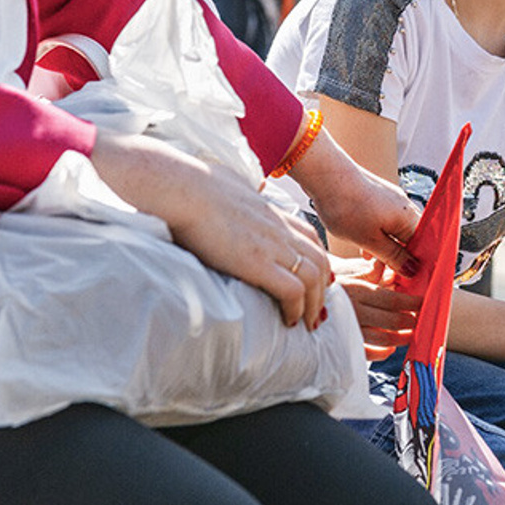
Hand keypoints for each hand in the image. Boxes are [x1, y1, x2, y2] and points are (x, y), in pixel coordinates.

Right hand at [90, 131, 328, 328]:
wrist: (181, 187)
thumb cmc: (192, 183)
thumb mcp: (227, 181)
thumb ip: (238, 190)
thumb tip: (234, 187)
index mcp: (269, 209)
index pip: (309, 234)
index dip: (316, 257)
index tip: (314, 277)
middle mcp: (278, 227)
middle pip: (319, 258)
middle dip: (322, 286)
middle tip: (316, 308)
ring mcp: (271, 245)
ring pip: (313, 277)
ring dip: (314, 304)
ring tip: (307, 323)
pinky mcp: (258, 263)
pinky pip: (293, 291)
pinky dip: (297, 309)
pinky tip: (290, 321)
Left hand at [288, 131, 419, 273]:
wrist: (325, 175)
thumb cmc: (347, 206)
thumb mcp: (370, 240)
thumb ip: (393, 257)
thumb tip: (413, 270)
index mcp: (409, 218)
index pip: (423, 248)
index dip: (415, 267)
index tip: (404, 282)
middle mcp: (404, 207)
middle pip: (410, 240)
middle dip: (398, 259)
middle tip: (382, 275)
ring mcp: (390, 200)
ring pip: (395, 232)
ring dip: (385, 249)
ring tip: (370, 262)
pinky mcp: (376, 197)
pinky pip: (383, 222)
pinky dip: (376, 236)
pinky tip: (364, 246)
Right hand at [333, 257, 421, 358]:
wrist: (298, 299)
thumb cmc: (323, 284)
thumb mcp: (345, 271)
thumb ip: (369, 271)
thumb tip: (388, 266)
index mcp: (357, 289)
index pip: (393, 299)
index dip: (412, 303)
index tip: (424, 303)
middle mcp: (354, 310)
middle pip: (392, 320)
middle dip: (410, 321)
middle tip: (421, 320)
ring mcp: (348, 328)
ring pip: (383, 338)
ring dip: (401, 338)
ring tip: (410, 334)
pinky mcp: (342, 344)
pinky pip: (367, 353)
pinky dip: (382, 353)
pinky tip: (389, 348)